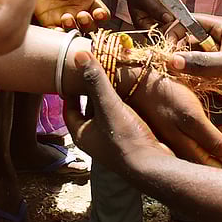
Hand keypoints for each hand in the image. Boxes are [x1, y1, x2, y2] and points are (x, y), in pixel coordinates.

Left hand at [30, 0, 110, 30]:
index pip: (102, 14)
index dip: (102, 16)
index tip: (98, 13)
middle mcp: (78, 10)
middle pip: (90, 27)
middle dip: (88, 24)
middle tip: (82, 15)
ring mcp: (64, 16)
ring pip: (75, 31)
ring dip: (73, 28)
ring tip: (66, 17)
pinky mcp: (49, 20)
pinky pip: (56, 33)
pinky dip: (59, 35)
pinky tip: (58, 27)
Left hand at [62, 52, 169, 175]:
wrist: (153, 166)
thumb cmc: (125, 138)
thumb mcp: (108, 105)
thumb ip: (95, 81)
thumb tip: (79, 55)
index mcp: (82, 134)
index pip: (69, 110)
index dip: (70, 94)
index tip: (73, 79)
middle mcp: (94, 140)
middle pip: (88, 112)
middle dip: (93, 94)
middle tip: (98, 75)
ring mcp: (112, 143)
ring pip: (107, 116)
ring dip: (110, 100)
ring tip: (116, 81)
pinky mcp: (129, 143)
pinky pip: (122, 121)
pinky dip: (124, 108)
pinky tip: (133, 98)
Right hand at [127, 64, 221, 170]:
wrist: (139, 83)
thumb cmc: (165, 97)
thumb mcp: (191, 116)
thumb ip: (211, 140)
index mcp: (187, 154)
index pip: (219, 173)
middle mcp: (184, 155)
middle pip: (217, 167)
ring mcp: (182, 146)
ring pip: (211, 157)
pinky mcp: (180, 136)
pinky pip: (203, 146)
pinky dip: (216, 139)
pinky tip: (220, 127)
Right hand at [166, 15, 221, 107]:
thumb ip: (201, 64)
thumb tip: (172, 61)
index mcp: (221, 28)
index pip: (188, 23)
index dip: (175, 35)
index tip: (168, 54)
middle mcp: (219, 41)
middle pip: (191, 49)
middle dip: (193, 65)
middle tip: (195, 77)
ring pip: (200, 69)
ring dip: (209, 81)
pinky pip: (212, 83)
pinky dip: (220, 90)